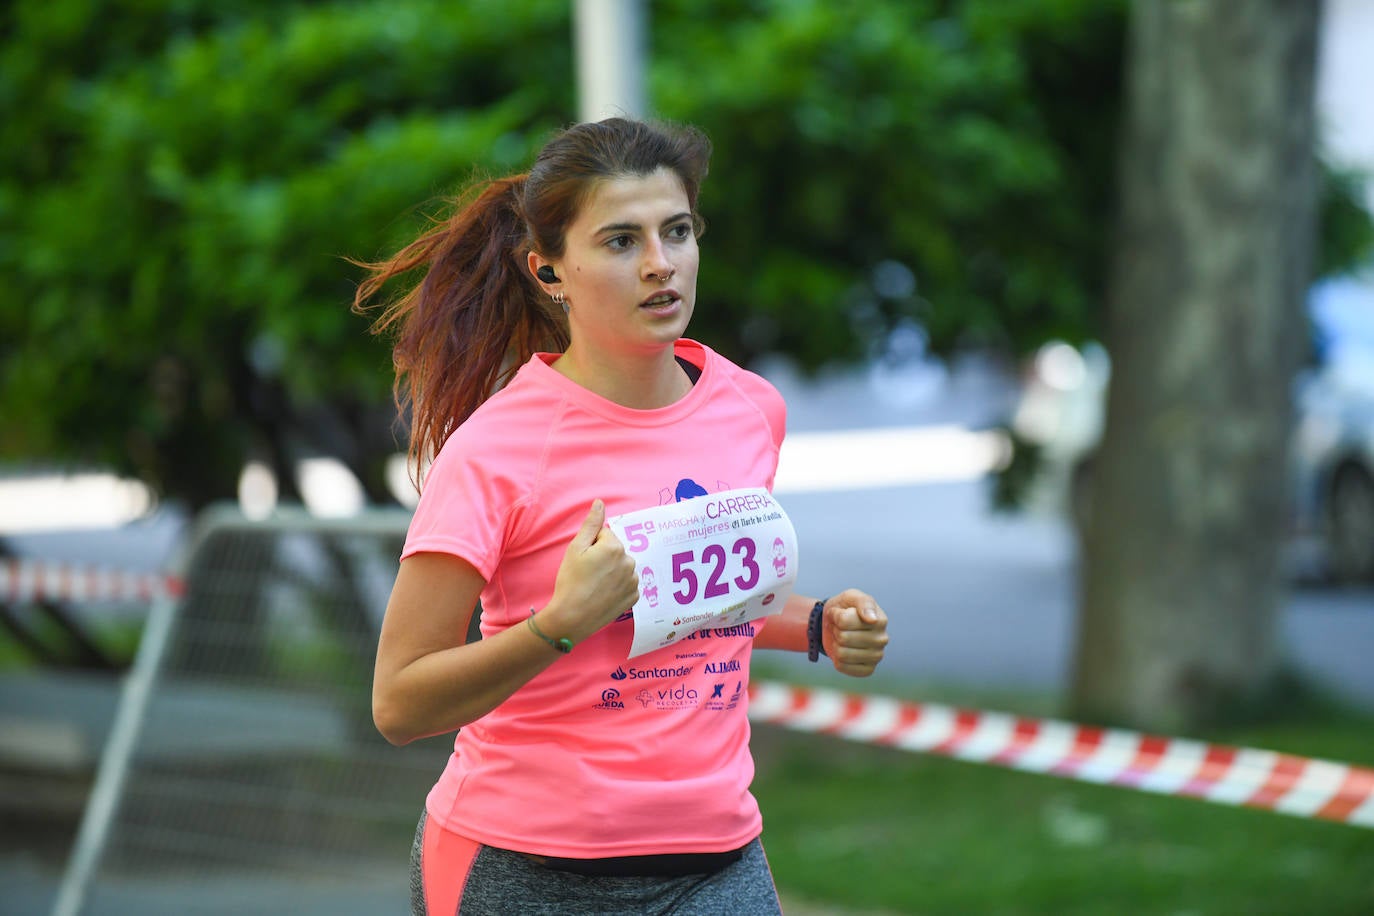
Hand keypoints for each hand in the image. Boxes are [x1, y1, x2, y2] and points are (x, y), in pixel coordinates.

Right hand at [544, 499, 639, 640]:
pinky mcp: (634, 597)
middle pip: (615, 551)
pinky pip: (627, 584)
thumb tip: (600, 502)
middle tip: (588, 574)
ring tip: (595, 585)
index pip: (605, 535)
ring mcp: (634, 581)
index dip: (591, 546)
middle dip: (604, 557)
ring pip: (622, 567)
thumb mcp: (576, 548)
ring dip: (612, 572)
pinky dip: (617, 587)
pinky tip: (603, 594)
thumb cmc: (570, 581)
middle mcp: (629, 562)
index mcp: (615, 547)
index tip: (583, 561)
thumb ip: (591, 524)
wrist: (572, 617)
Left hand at [821, 589, 888, 677]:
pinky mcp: (868, 670)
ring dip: (836, 644)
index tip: (840, 612)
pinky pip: (842, 666)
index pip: (845, 621)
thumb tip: (872, 619)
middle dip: (836, 630)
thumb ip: (863, 602)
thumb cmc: (846, 608)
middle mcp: (882, 639)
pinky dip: (837, 659)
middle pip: (843, 638)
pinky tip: (844, 651)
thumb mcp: (851, 597)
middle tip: (840, 627)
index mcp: (880, 620)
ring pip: (842, 653)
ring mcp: (877, 656)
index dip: (837, 616)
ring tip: (841, 638)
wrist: (836, 624)